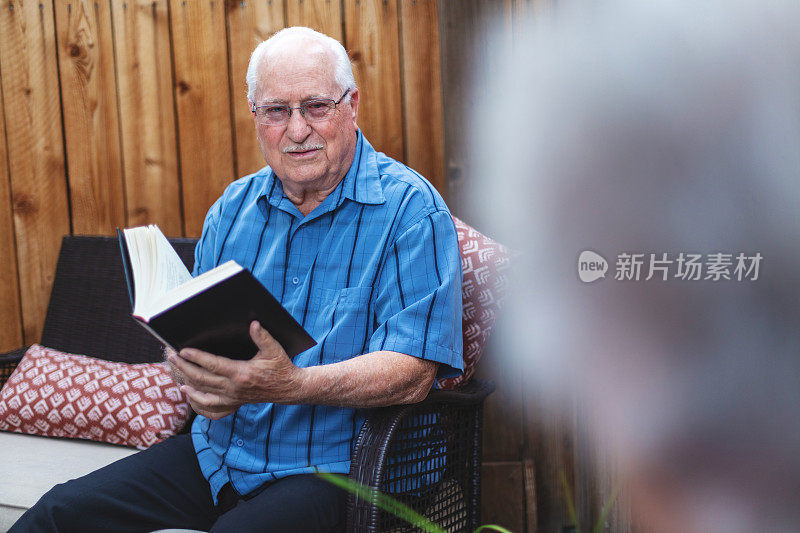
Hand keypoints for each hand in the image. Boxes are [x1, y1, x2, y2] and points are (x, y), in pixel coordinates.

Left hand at [167, 321, 304, 419]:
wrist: (288, 389)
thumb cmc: (281, 367)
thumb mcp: (274, 350)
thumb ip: (263, 337)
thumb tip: (253, 324)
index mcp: (242, 373)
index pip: (213, 365)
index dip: (197, 357)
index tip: (183, 350)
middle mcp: (234, 388)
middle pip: (202, 379)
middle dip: (184, 367)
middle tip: (171, 355)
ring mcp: (232, 398)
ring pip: (202, 391)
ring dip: (186, 381)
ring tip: (175, 370)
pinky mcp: (233, 403)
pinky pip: (209, 406)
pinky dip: (196, 399)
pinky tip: (187, 391)